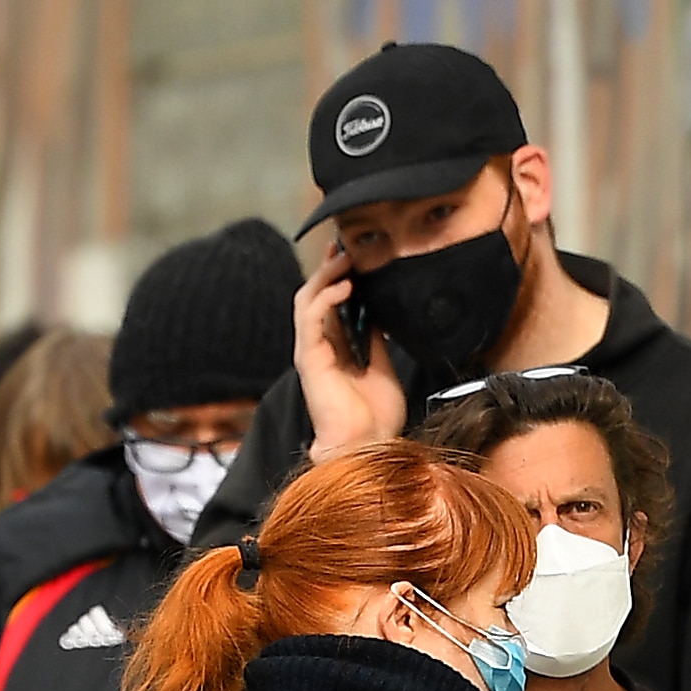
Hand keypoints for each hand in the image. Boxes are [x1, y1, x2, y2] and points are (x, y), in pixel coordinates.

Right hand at [294, 246, 405, 457]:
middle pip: (315, 294)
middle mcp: (318, 346)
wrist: (367, 444)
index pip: (330, 301)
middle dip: (329, 267)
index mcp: (334, 347)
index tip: (354, 254)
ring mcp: (311, 350)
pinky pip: (311, 318)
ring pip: (307, 300)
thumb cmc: (374, 415)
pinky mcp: (309, 357)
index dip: (338, 275)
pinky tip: (344, 286)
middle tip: (346, 246)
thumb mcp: (382, 365)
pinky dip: (326, 298)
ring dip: (326, 276)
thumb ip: (375, 338)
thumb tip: (379, 311)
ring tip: (345, 258)